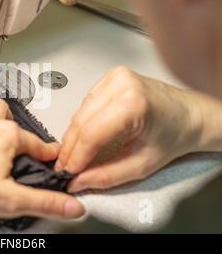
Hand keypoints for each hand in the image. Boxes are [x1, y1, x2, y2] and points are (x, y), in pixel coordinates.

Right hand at [56, 66, 206, 191]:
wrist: (191, 115)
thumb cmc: (174, 136)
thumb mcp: (142, 165)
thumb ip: (106, 175)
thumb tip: (77, 181)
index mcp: (132, 103)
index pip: (91, 134)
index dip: (75, 156)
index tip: (67, 172)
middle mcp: (121, 84)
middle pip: (81, 121)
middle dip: (70, 147)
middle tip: (65, 166)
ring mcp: (116, 76)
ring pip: (80, 111)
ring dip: (74, 135)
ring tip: (74, 154)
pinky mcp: (112, 76)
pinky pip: (86, 102)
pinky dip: (82, 121)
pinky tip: (85, 135)